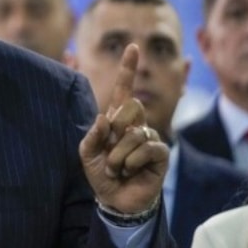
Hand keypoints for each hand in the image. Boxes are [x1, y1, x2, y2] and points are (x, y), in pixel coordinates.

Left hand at [79, 44, 167, 213]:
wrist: (115, 200)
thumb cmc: (101, 174)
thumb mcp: (87, 154)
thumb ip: (91, 136)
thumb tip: (104, 117)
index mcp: (116, 120)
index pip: (123, 90)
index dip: (128, 69)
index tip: (132, 47)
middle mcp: (135, 124)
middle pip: (132, 104)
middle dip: (116, 129)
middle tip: (110, 151)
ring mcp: (149, 137)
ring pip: (135, 132)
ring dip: (119, 156)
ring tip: (118, 169)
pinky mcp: (160, 153)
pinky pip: (147, 147)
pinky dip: (132, 161)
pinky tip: (131, 172)